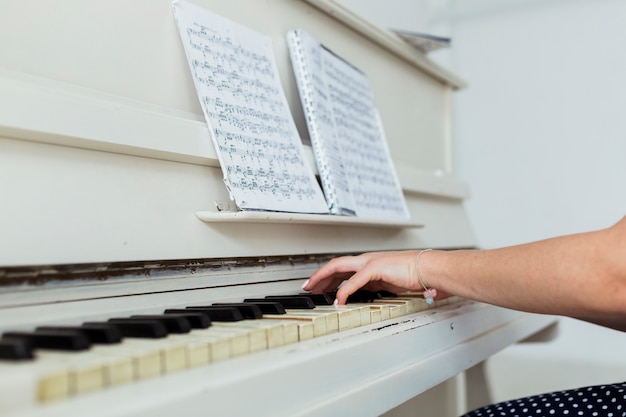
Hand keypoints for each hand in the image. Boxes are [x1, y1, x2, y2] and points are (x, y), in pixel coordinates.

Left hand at [302, 250, 435, 303]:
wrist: (430, 269)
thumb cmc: (416, 276)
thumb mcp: (390, 283)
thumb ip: (377, 286)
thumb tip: (367, 294)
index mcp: (370, 263)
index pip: (343, 267)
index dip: (328, 276)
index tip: (317, 285)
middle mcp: (367, 260)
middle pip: (335, 265)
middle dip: (319, 276)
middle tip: (307, 287)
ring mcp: (370, 262)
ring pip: (338, 267)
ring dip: (323, 279)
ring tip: (313, 290)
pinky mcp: (375, 268)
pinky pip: (354, 281)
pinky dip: (343, 291)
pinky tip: (337, 300)